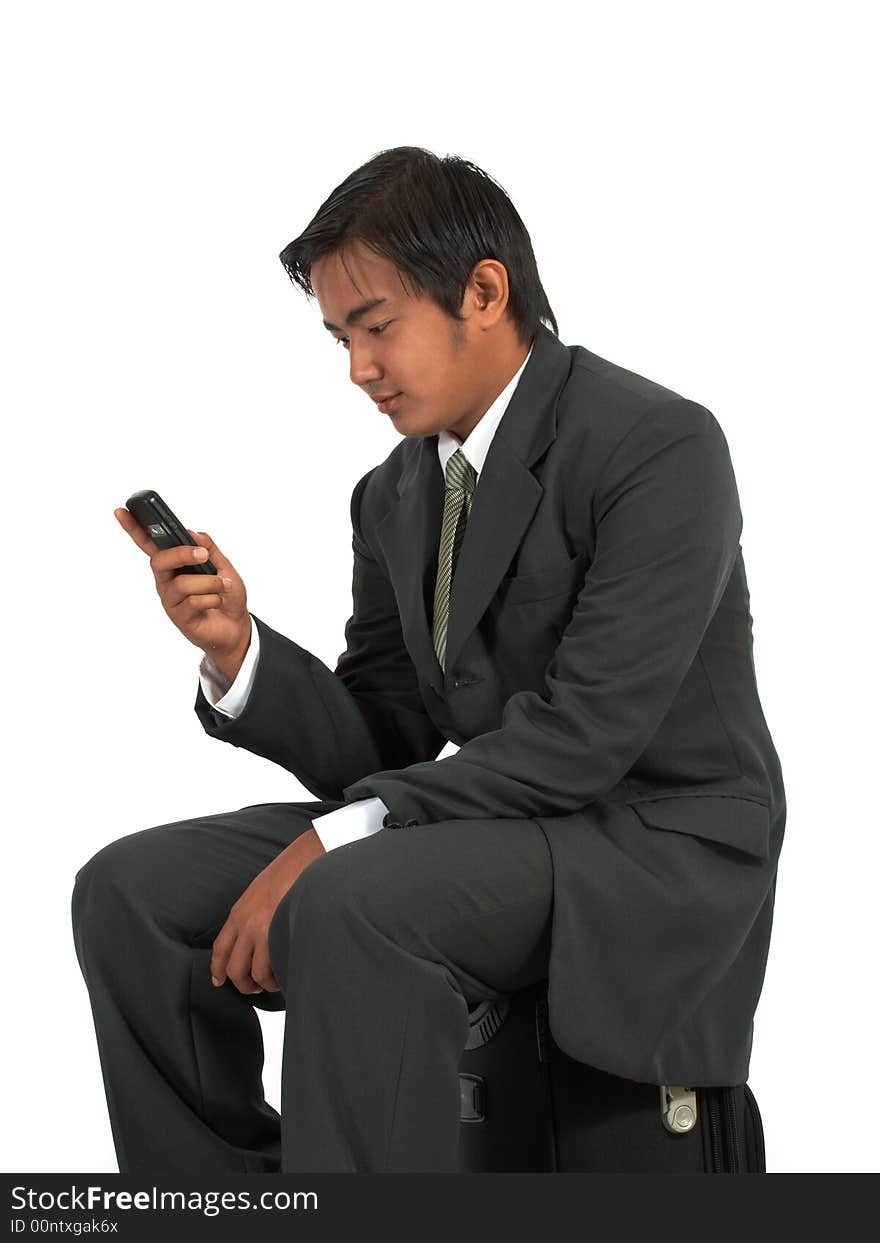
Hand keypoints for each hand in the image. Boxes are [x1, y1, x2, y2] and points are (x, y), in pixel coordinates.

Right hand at [114, 507, 250, 673]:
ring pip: (182, 584)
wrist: (237, 627)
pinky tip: (217, 604)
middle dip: (181, 554)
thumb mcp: (223, 566)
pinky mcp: (178, 617)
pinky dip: (213, 599)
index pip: (150, 544)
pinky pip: (194, 601)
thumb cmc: (227, 595)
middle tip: (202, 555)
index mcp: (174, 564)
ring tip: (223, 587)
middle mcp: (167, 580)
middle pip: (159, 561)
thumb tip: (192, 534)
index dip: (134, 528)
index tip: (121, 511)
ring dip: (209, 583)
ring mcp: (170, 599)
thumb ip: (208, 548)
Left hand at [210, 828, 326, 994]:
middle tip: (254, 988)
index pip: (220, 948)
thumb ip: (253, 911)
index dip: (217, 969)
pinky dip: (280, 977)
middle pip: (234, 969)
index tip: (218, 980)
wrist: (309, 857)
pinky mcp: (282, 935)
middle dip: (243, 985)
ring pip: (256, 974)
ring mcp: (264, 931)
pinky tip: (287, 974)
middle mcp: (247, 924)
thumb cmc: (291, 869)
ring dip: (265, 984)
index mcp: (239, 912)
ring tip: (275, 983)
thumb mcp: (261, 890)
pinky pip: (275, 967)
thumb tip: (257, 932)